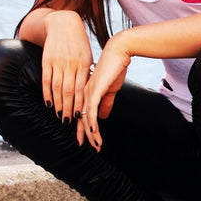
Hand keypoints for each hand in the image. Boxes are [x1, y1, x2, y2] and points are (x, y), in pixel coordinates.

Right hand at [41, 10, 93, 123]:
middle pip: (68, 91)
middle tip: (68, 122)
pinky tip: (48, 103)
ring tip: (58, 115)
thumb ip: (87, 72)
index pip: (82, 88)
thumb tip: (89, 89)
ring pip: (57, 87)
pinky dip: (47, 93)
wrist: (64, 23)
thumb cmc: (79, 42)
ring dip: (57, 104)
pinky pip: (46, 79)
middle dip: (68, 108)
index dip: (80, 103)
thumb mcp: (87, 55)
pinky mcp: (47, 60)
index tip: (81, 116)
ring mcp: (58, 62)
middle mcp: (71, 64)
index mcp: (84, 64)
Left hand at [80, 34, 130, 150]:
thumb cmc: (115, 68)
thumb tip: (102, 117)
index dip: (83, 128)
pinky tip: (94, 132)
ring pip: (86, 118)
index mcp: (86, 93)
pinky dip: (92, 123)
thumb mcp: (110, 89)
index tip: (85, 140)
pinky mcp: (94, 91)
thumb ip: (106, 103)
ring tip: (97, 144)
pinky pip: (91, 110)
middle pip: (82, 118)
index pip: (82, 114)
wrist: (119, 53)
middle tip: (91, 147)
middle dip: (86, 135)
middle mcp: (83, 94)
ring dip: (92, 133)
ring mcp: (87, 92)